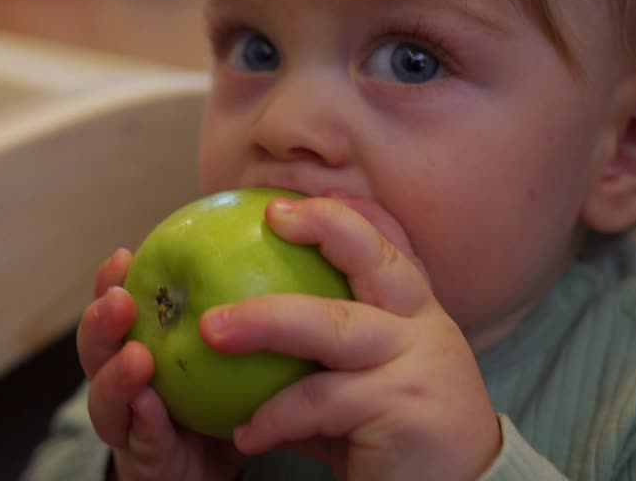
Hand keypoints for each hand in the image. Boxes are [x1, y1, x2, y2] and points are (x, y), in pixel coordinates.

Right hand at [77, 248, 246, 479]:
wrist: (221, 467)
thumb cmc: (223, 399)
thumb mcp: (231, 346)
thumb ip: (234, 302)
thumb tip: (262, 235)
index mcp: (139, 344)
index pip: (116, 307)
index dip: (111, 281)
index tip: (122, 255)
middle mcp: (122, 382)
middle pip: (95, 348)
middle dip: (100, 322)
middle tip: (120, 300)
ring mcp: (127, 423)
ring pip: (104, 398)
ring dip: (116, 376)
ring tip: (135, 358)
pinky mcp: (144, 460)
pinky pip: (140, 439)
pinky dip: (142, 421)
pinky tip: (150, 406)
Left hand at [197, 195, 501, 479]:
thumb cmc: (397, 438)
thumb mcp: (366, 385)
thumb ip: (326, 352)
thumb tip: (245, 318)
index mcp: (417, 314)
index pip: (391, 246)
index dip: (349, 214)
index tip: (298, 197)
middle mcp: (423, 328)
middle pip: (373, 260)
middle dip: (322, 228)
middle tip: (270, 217)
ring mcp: (415, 364)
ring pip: (332, 327)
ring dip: (265, 322)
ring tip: (211, 330)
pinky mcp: (401, 408)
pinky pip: (319, 402)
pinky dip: (273, 417)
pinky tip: (245, 433)